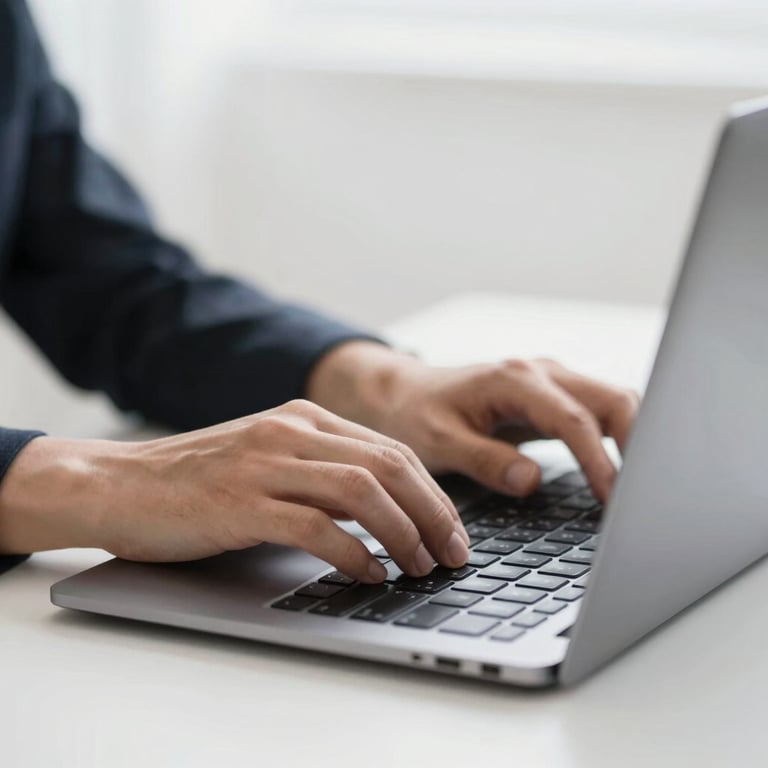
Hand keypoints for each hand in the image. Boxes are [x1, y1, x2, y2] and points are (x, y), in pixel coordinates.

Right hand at [0, 400, 468, 580]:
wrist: (119, 483)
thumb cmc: (198, 481)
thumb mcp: (271, 459)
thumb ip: (322, 472)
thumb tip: (386, 511)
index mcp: (305, 417)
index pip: (392, 451)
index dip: (433, 494)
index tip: (453, 532)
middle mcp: (291, 431)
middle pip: (390, 466)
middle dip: (433, 514)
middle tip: (452, 554)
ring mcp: (265, 463)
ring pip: (362, 490)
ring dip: (402, 533)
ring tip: (419, 567)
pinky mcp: (239, 502)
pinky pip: (315, 526)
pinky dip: (352, 552)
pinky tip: (368, 573)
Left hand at [308, 343, 639, 501]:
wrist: (404, 394)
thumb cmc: (415, 415)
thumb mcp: (438, 441)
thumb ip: (484, 459)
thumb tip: (531, 481)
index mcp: (512, 380)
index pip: (573, 419)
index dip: (598, 461)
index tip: (614, 500)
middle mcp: (539, 373)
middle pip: (612, 399)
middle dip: (639, 443)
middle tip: (647, 497)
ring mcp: (550, 382)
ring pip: (614, 402)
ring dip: (636, 439)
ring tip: (644, 489)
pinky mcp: (553, 397)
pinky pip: (600, 413)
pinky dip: (619, 437)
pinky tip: (625, 471)